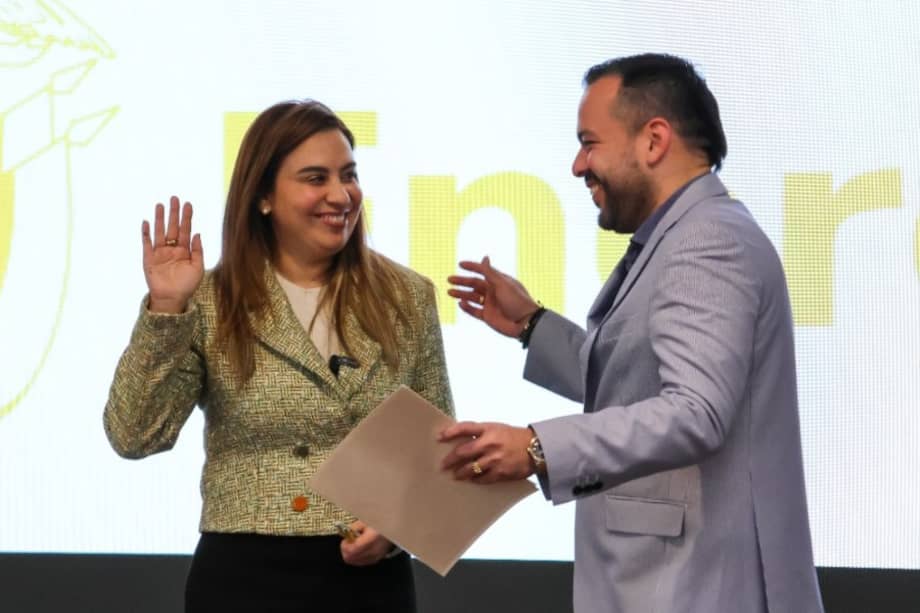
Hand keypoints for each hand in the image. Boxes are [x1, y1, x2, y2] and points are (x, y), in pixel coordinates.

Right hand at [141, 196, 203, 313]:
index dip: (187, 217)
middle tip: (175, 198)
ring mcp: (160, 253)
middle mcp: (172, 249)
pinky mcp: (149, 258)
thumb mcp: (198, 268)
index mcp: (185, 250)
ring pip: (160, 232)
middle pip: (173, 227)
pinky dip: (146, 233)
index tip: (188, 204)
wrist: (172, 299)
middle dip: (174, 213)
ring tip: (160, 205)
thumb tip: (198, 233)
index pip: (186, 230)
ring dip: (160, 219)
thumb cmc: (187, 285)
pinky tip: (147, 222)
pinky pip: (146, 243)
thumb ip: (198, 250)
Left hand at [340, 520, 395, 565]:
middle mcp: (373, 551)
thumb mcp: (366, 521)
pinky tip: (360, 549)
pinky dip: (357, 557)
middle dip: (346, 551)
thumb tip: (346, 533)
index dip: (344, 546)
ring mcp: (375, 557)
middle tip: (348, 542)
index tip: (345, 539)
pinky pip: (361, 562)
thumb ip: (355, 527)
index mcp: (371, 539)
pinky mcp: (376, 560)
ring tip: (355, 544)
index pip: (352, 550)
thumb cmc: (380, 524)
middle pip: (350, 559)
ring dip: (351, 554)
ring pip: (354, 562)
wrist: (394, 529)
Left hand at [439, 422, 533, 483]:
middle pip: (463, 452)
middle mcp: (490, 443)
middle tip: (442, 465)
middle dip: (450, 459)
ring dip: (460, 473)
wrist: (535, 448)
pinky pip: (483, 479)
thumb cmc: (514, 437)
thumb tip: (460, 440)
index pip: (464, 428)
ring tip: (455, 475)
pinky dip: (475, 480)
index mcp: (488, 429)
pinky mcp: (501, 472)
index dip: (450, 432)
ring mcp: (495, 459)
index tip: (439, 437)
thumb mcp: (497, 428)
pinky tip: (471, 480)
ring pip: (470, 468)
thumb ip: (480, 433)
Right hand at [447, 256, 539, 337]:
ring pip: (472, 297)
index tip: (460, 264)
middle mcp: (493, 292)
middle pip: (474, 284)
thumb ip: (490, 273)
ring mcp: (490, 304)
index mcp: (498, 281)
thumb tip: (485, 257)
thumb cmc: (517, 301)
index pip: (483, 271)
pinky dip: (467, 307)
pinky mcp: (487, 316)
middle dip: (462, 281)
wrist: (525, 323)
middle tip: (450, 279)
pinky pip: (474, 311)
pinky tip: (460, 303)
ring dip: (461, 294)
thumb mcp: (503, 284)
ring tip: (450, 292)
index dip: (472, 267)